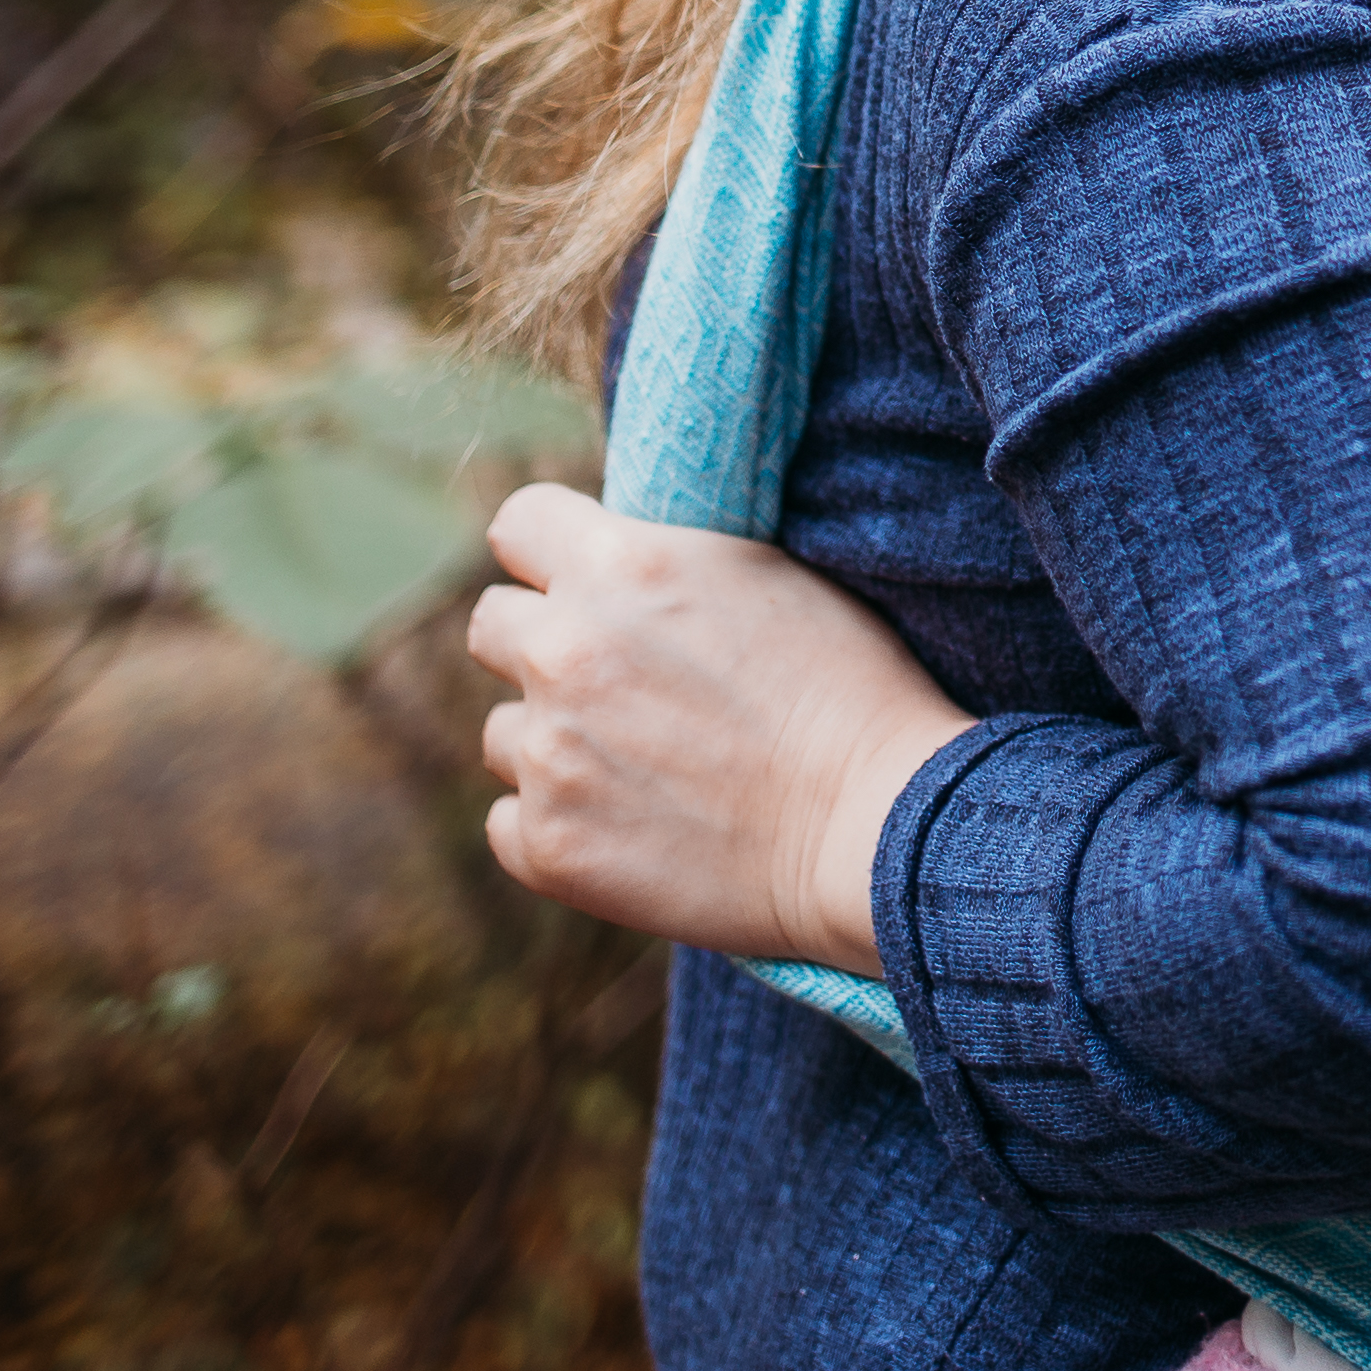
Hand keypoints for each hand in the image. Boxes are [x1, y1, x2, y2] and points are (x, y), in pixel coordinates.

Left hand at [461, 486, 975, 972]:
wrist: (878, 826)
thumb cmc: (847, 690)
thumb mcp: (760, 573)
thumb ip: (661, 561)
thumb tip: (606, 564)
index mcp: (618, 566)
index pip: (518, 525)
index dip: (550, 552)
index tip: (580, 582)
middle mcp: (563, 651)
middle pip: (492, 625)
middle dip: (542, 643)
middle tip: (616, 683)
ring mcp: (548, 754)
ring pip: (501, 733)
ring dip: (552, 742)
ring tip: (643, 767)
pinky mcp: (549, 845)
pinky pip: (510, 821)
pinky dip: (560, 823)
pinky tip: (634, 826)